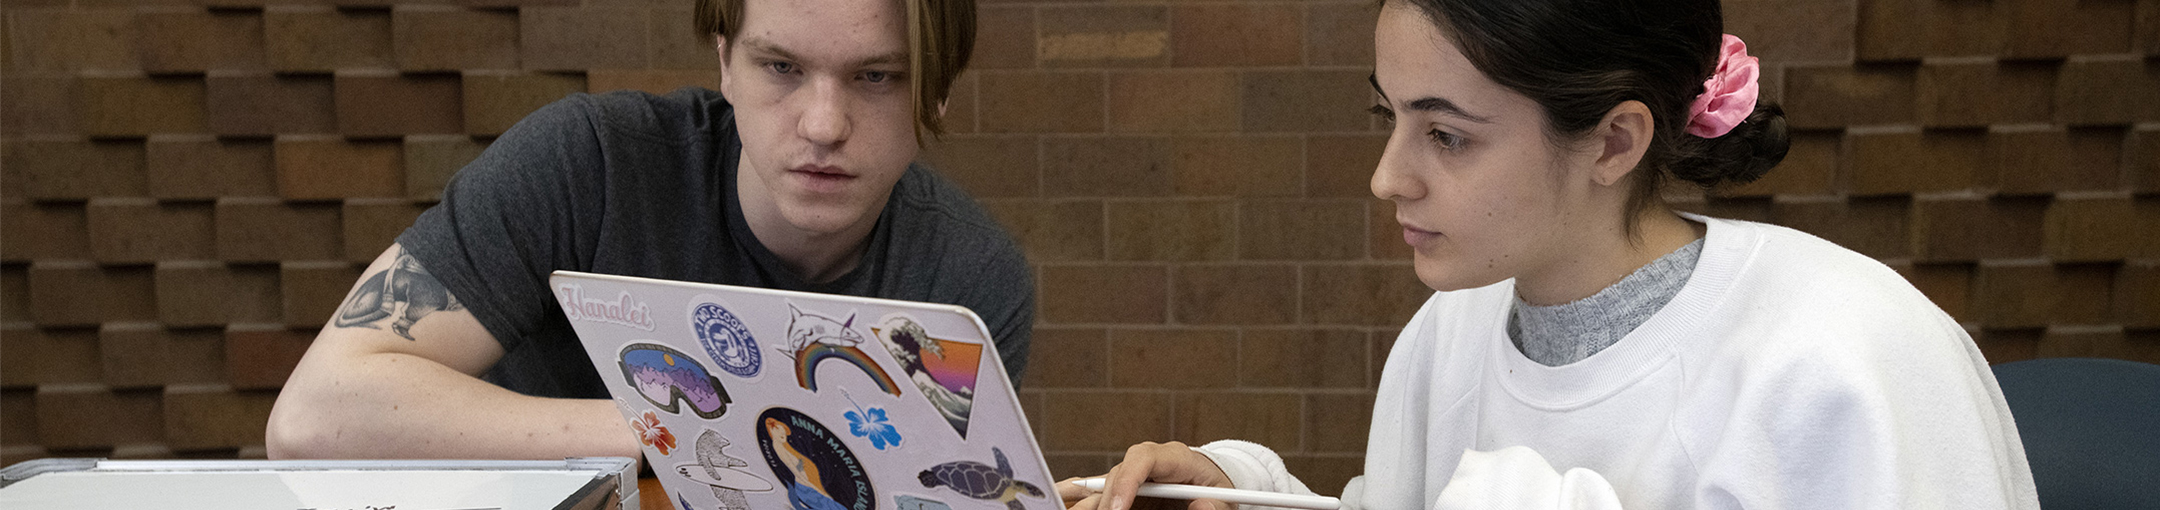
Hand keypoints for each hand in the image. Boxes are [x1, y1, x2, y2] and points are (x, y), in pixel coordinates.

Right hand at [1055, 441, 1235, 509]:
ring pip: (1097, 485)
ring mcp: (1130, 476)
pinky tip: (1056, 501)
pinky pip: (1092, 493)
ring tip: (1058, 507)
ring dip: (1081, 501)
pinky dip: (1073, 499)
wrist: (1214, 490)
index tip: (1117, 509)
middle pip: (1115, 476)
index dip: (1126, 481)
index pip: (1143, 458)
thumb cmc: (1219, 494)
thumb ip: (1216, 506)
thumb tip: (1203, 506)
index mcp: (1174, 457)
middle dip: (1103, 502)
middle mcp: (1146, 462)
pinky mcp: (1120, 491)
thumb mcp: (1226, 502)